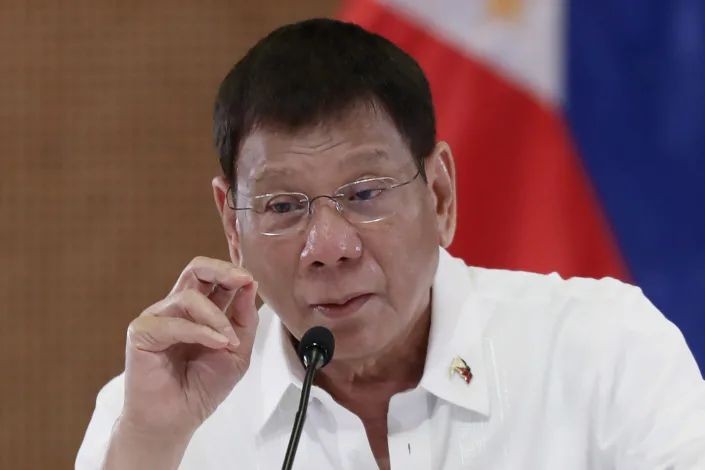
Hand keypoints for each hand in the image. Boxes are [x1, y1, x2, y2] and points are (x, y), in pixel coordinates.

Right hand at [120, 256, 258, 436]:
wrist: (177, 419)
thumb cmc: (203, 387)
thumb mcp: (237, 351)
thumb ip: (245, 318)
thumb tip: (250, 283)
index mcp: (199, 310)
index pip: (213, 276)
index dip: (233, 272)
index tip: (251, 280)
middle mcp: (177, 309)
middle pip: (195, 268)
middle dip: (222, 270)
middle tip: (241, 280)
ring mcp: (158, 318)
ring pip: (188, 296)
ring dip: (216, 316)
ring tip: (229, 340)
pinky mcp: (141, 333)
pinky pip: (172, 322)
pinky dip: (199, 331)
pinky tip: (216, 344)